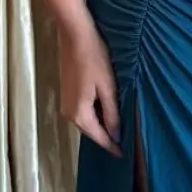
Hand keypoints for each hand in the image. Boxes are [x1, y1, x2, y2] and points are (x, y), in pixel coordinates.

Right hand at [58, 16, 122, 157]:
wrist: (75, 35)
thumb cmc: (94, 58)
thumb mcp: (108, 87)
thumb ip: (112, 114)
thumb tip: (115, 136)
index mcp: (79, 114)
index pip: (99, 138)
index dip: (113, 147)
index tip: (125, 156)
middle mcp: (69, 114)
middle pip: (91, 132)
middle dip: (107, 137)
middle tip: (125, 142)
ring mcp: (66, 104)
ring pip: (87, 122)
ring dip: (101, 125)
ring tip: (119, 128)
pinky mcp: (67, 95)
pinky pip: (83, 112)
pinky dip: (95, 115)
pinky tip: (107, 111)